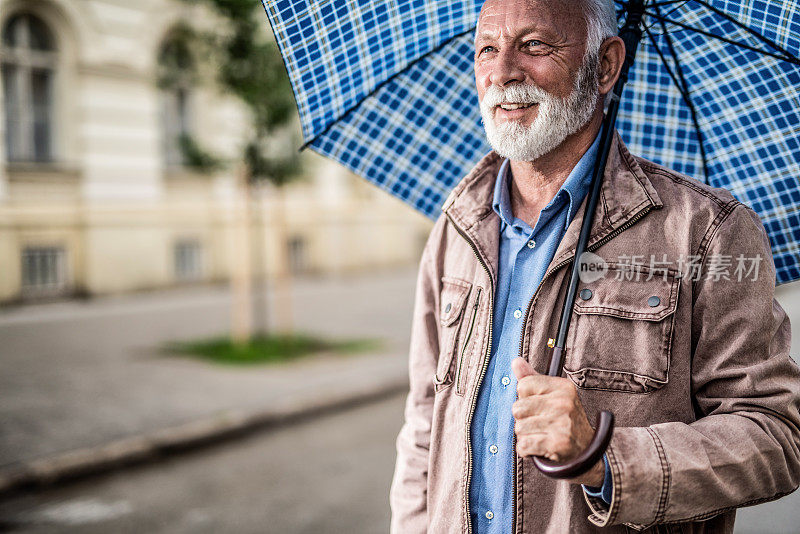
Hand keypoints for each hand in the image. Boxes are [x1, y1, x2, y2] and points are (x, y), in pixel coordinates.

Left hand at [511, 357, 603, 486]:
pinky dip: (527, 451)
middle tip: (542, 424)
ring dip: (527, 436)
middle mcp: (563, 403)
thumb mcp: (553, 395)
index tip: (541, 407)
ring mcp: (561, 423)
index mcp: (563, 387)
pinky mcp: (557, 444)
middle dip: (524, 419)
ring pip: (519, 428)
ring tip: (544, 436)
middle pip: (517, 408)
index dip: (526, 399)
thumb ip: (532, 378)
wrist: (587, 454)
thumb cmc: (564, 422)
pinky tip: (541, 448)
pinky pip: (523, 446)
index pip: (523, 386)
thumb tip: (515, 360)